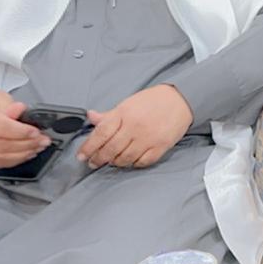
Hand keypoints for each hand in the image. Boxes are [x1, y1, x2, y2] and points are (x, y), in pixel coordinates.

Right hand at [0, 85, 48, 168]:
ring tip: (38, 148)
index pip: (2, 128)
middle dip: (28, 144)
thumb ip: (10, 106)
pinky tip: (25, 155)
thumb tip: (21, 110)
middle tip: (43, 141)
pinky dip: (13, 161)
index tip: (36, 132)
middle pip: (3, 145)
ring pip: (1, 157)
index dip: (21, 132)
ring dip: (23, 154)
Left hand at [77, 85, 191, 168]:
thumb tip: (91, 117)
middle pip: (111, 149)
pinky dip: (134, 164)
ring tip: (112, 161)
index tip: (82, 155)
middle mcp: (135, 127)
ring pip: (125, 158)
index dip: (88, 147)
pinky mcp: (161, 146)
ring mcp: (148, 138)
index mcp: (124, 114)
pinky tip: (131, 161)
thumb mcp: (128, 103)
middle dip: (99, 158)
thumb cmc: (153, 101)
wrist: (180, 99)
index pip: (101, 133)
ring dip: (116, 162)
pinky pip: (143, 162)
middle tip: (94, 162)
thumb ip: (109, 115)